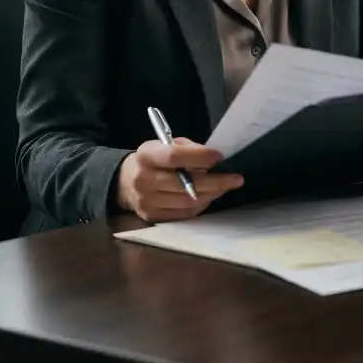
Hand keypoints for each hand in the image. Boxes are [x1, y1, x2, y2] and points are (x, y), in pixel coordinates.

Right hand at [115, 137, 243, 221]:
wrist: (126, 182)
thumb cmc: (154, 159)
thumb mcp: (166, 145)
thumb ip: (187, 149)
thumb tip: (214, 158)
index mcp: (146, 156)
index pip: (174, 157)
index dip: (199, 157)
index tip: (220, 157)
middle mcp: (143, 180)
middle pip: (185, 184)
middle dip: (215, 182)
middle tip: (236, 178)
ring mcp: (147, 202)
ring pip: (188, 202)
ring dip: (212, 194)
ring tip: (226, 186)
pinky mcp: (152, 217)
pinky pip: (185, 214)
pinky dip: (202, 205)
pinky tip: (210, 196)